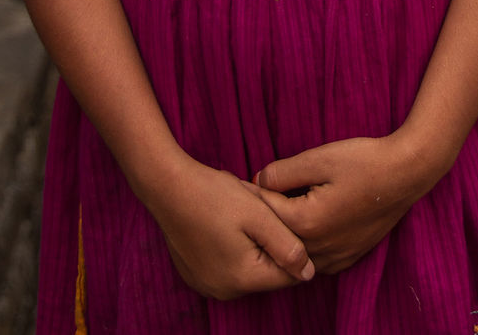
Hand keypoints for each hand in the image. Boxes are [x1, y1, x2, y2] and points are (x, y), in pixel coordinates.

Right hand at [144, 157, 315, 299]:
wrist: (167, 186)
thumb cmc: (214, 195)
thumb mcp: (259, 214)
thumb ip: (287, 245)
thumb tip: (310, 273)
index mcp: (242, 278)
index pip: (287, 276)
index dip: (294, 247)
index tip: (284, 220)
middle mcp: (223, 291)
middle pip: (267, 274)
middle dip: (272, 245)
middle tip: (260, 212)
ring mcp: (206, 285)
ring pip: (248, 270)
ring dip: (253, 247)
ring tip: (241, 215)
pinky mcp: (196, 275)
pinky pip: (228, 268)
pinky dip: (233, 250)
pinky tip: (225, 224)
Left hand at [253, 134, 435, 274]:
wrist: (406, 173)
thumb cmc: (363, 161)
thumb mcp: (319, 158)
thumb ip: (283, 172)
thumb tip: (257, 181)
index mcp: (308, 222)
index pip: (266, 212)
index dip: (252, 194)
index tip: (238, 183)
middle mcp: (319, 247)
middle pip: (278, 236)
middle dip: (265, 216)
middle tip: (253, 196)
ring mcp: (336, 256)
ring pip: (296, 252)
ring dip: (284, 233)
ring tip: (276, 209)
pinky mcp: (349, 256)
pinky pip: (315, 258)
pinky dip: (303, 245)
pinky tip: (303, 225)